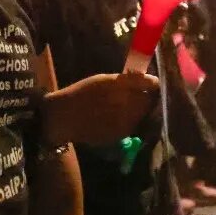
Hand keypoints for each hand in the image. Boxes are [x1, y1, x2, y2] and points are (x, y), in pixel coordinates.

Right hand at [41, 72, 159, 145]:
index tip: (150, 84)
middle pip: (147, 101)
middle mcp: (126, 104)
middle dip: (145, 98)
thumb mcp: (103, 79)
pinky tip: (116, 117)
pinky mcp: (121, 134)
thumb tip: (150, 79)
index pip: (150, 84)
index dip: (151, 84)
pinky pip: (132, 125)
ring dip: (138, 110)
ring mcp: (124, 122)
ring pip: (141, 114)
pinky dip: (129, 121)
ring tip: (124, 106)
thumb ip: (127, 79)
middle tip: (136, 95)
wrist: (65, 117)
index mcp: (121, 87)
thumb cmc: (82, 93)